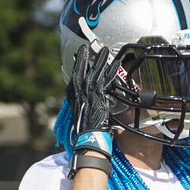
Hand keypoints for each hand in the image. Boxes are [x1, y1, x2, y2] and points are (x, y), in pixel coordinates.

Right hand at [67, 44, 117, 158]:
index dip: (77, 67)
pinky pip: (106, 82)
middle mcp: (79, 95)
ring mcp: (88, 96)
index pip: (74, 79)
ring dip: (100, 61)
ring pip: (94, 74)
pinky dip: (111, 73)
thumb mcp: (82, 115)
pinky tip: (116, 65)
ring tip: (105, 51)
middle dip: (84, 59)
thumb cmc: (87, 132)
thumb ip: (85, 105)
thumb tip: (88, 101)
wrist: (89, 141)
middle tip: (86, 48)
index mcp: (74, 99)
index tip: (78, 57)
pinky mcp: (99, 99)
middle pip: (81, 72)